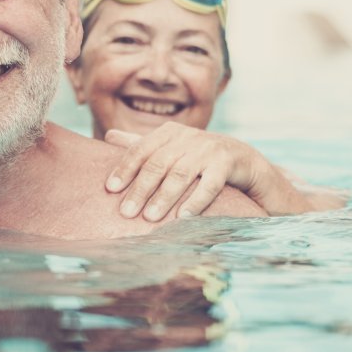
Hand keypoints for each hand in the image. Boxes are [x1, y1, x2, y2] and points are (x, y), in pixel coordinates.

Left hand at [104, 122, 277, 220]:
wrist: (243, 161)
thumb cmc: (198, 157)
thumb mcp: (171, 148)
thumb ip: (142, 145)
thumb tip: (108, 136)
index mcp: (169, 133)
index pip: (141, 150)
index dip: (124, 168)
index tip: (110, 189)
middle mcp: (188, 137)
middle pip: (158, 164)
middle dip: (141, 189)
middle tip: (126, 213)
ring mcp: (209, 149)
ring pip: (181, 175)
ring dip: (164, 198)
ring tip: (150, 218)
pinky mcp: (227, 163)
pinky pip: (209, 184)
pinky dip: (195, 201)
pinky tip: (182, 217)